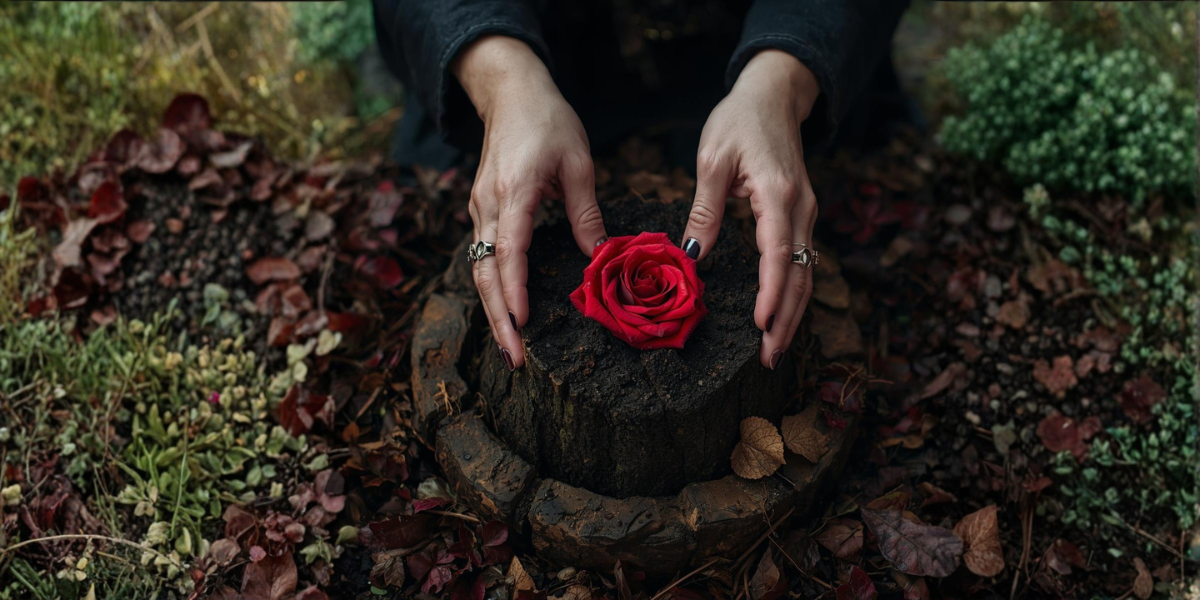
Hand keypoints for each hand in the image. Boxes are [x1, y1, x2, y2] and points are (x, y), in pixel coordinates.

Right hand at [453, 36, 607, 369]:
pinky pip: (482, 256)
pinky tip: (508, 313)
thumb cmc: (549, 120)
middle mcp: (488, 203)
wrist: (511, 94)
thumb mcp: (579, 162)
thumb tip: (600, 258)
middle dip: (499, 318)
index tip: (523, 323)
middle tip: (516, 358)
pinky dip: (493, 288)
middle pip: (485, 271)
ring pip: (479, 268)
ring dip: (493, 310)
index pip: (509, 249)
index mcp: (514, 190)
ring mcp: (479, 207)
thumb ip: (586, 213)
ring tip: (512, 347)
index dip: (514, 290)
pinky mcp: (481, 210)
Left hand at [682, 50, 819, 369]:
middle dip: (786, 319)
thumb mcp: (712, 161)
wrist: (773, 96)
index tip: (761, 325)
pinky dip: (792, 293)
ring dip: (792, 313)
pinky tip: (778, 318)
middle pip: (800, 274)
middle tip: (769, 358)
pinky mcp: (800, 216)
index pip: (778, 252)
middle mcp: (801, 208)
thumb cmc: (739, 121)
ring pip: (805, 273)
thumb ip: (704, 212)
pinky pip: (800, 262)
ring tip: (773, 350)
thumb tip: (690, 257)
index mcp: (778, 193)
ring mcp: (805, 213)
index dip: (772, 292)